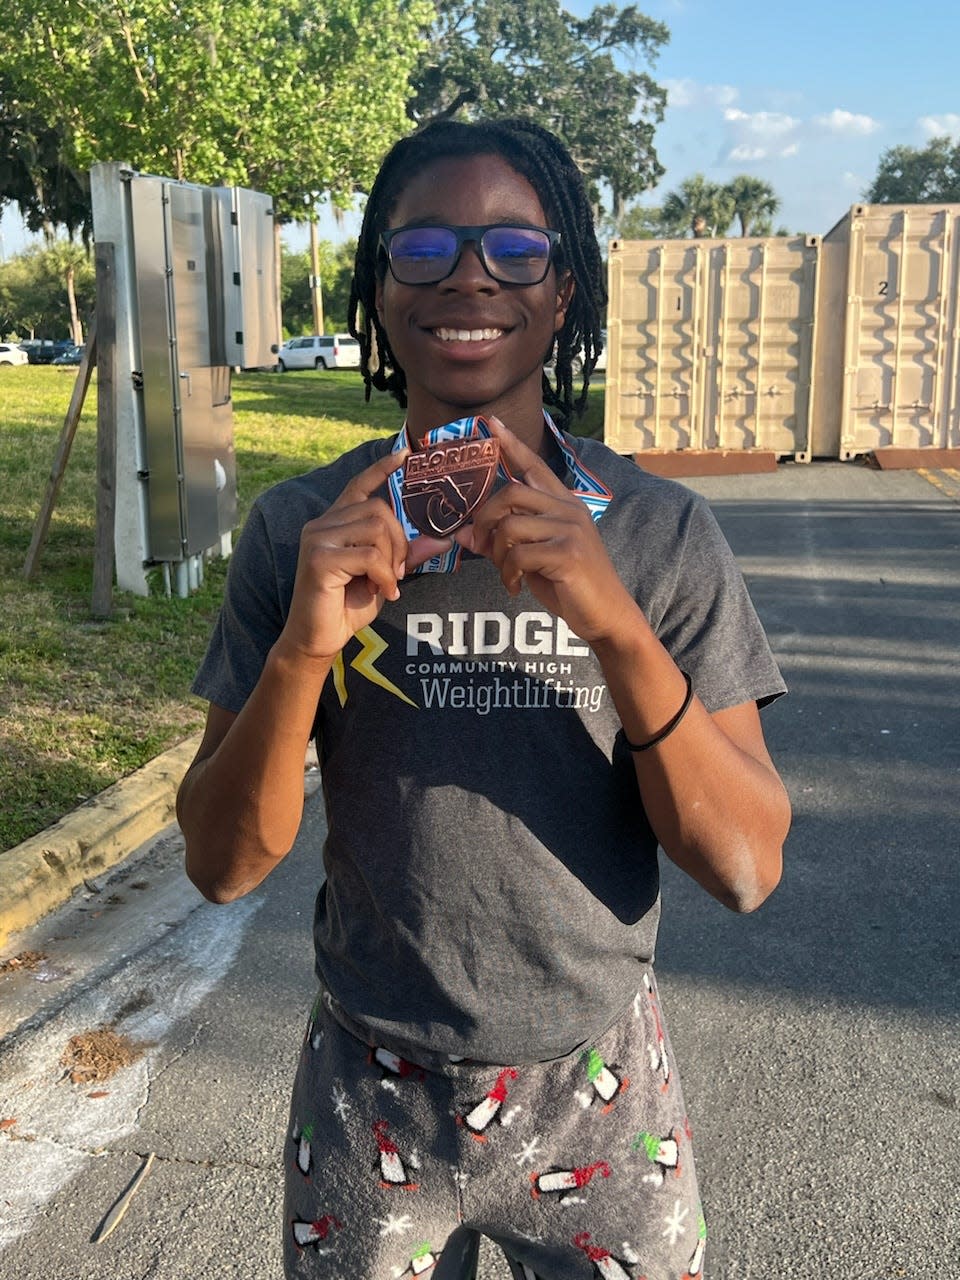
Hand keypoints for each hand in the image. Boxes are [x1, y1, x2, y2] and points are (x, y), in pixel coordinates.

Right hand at [278, 450, 451, 662]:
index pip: (359, 485)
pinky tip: (383, 592)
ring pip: (377, 529)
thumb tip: (444, 539)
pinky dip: (384, 576)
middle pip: (380, 510)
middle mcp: (322, 523)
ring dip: (392, 561)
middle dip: (400, 542)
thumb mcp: (384, 576)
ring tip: (387, 583)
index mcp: (335, 522)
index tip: (404, 455)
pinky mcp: (319, 557)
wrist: (318, 639)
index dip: (381, 469)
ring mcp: (317, 538)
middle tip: (397, 573)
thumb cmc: (347, 606)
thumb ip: (407, 555)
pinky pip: (370, 555)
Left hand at [453, 417, 639, 645]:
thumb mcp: (532, 559)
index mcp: (564, 504)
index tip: (491, 424)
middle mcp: (569, 510)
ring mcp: (571, 530)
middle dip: (484, 518)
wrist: (606, 615)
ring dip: (496, 553)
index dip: (511, 444)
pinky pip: (518, 555)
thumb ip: (503, 541)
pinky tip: (514, 587)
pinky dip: (508, 574)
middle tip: (478, 544)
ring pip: (510, 526)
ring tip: (505, 573)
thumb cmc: (570, 585)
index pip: (534, 466)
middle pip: (511, 493)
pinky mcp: (569, 553)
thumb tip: (462, 534)